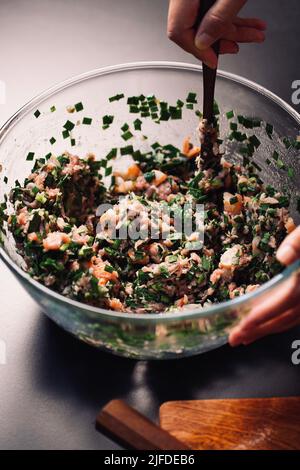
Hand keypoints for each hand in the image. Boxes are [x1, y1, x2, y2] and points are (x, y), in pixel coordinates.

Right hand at [167, 0, 265, 68]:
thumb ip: (217, 18)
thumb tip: (203, 43)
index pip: (179, 31)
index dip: (197, 51)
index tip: (213, 61)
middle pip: (195, 28)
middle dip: (223, 41)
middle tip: (237, 48)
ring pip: (210, 20)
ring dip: (234, 30)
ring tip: (255, 34)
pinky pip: (216, 11)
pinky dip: (234, 19)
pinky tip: (250, 24)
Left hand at [229, 226, 299, 346]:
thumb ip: (298, 243)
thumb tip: (283, 257)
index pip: (284, 302)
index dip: (264, 315)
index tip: (244, 325)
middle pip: (284, 318)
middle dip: (258, 330)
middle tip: (234, 339)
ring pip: (290, 320)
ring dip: (266, 330)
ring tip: (245, 336)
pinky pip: (295, 315)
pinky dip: (278, 322)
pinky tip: (266, 323)